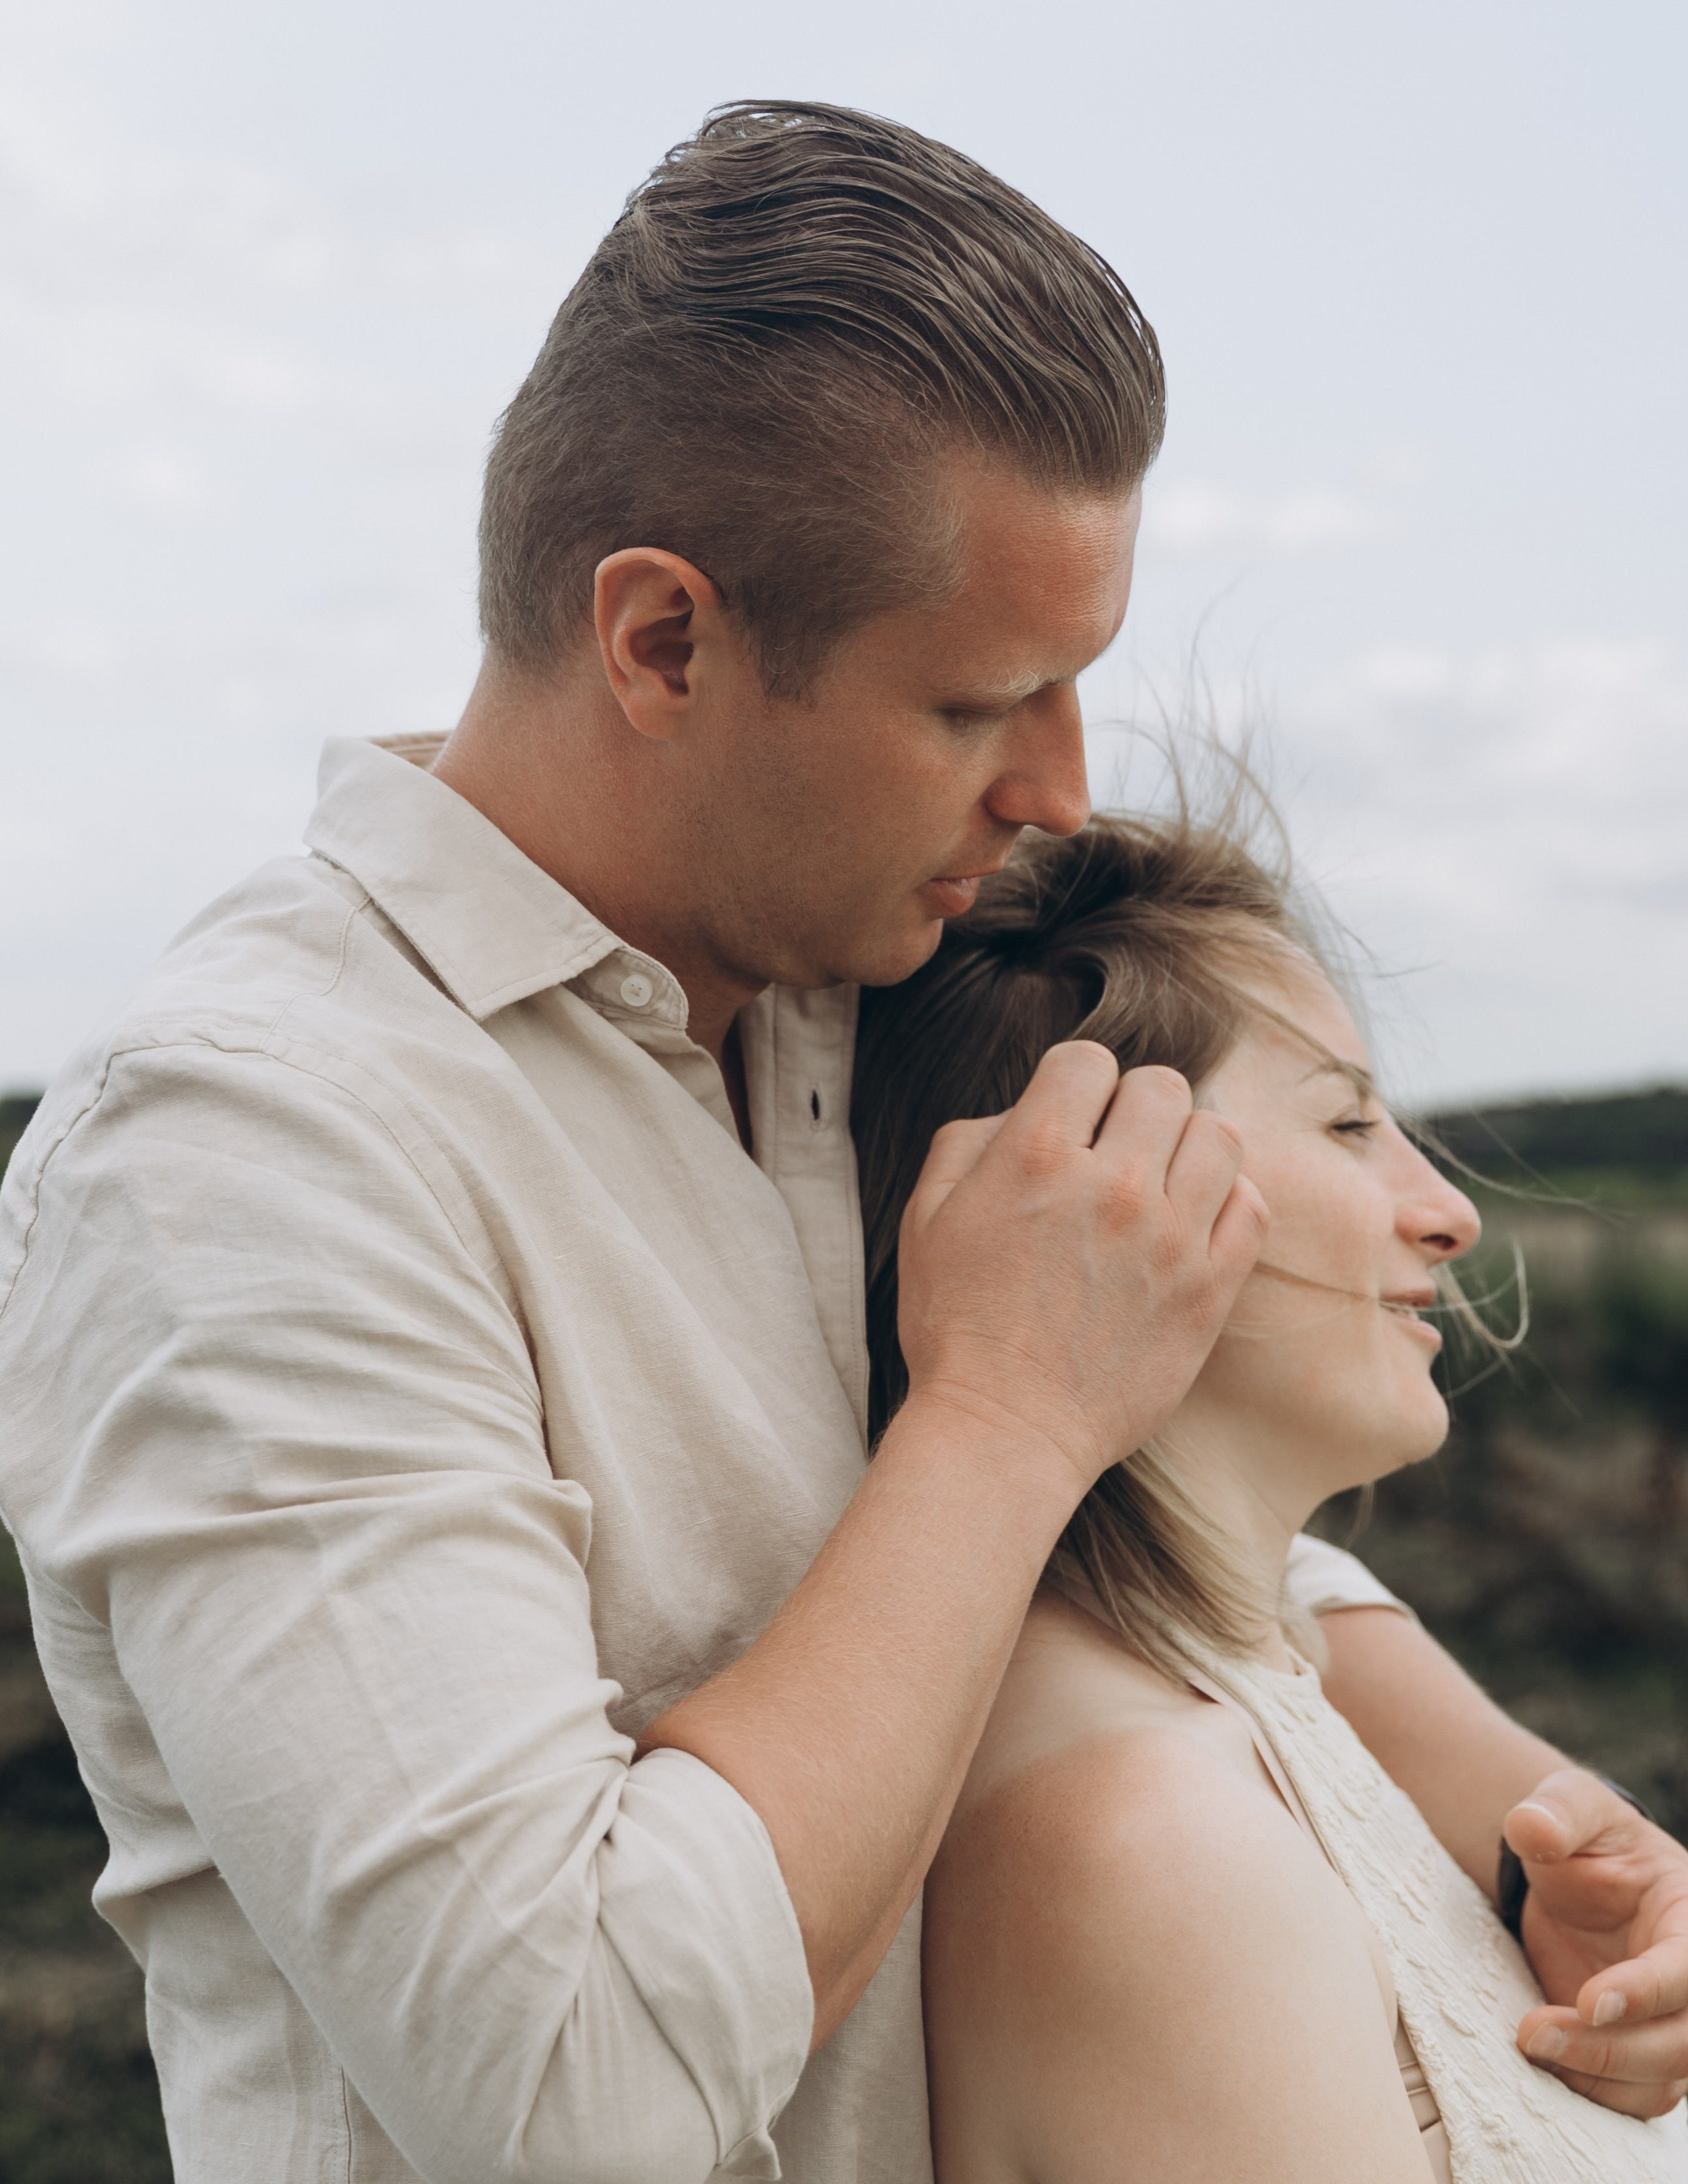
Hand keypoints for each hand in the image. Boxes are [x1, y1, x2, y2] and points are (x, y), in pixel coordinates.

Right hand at [895, 1044, 1266, 1496]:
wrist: (1004, 1431)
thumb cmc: (955, 1328)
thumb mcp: (926, 1218)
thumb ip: (969, 1142)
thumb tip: (1026, 1110)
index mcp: (1035, 1156)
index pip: (1088, 1061)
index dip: (1074, 1084)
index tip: (1068, 1122)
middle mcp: (1111, 1185)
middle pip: (1163, 1087)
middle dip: (1134, 1108)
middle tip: (1113, 1153)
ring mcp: (1170, 1237)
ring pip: (1218, 1135)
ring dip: (1187, 1148)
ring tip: (1160, 1184)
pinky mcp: (1209, 1289)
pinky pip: (1251, 1208)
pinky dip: (1228, 1202)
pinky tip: (1193, 1224)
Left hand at [1508, 1767, 1687, 2118]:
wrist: (1577, 1883)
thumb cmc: (1585, 1840)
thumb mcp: (1570, 1806)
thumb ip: (1556, 1812)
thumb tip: (1530, 1827)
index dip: (1645, 1990)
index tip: (1587, 2001)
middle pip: (1683, 2041)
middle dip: (1612, 2047)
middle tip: (1533, 2032)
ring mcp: (1674, 2025)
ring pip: (1661, 2081)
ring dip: (1595, 2075)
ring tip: (1528, 2043)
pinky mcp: (1645, 2058)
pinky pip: (1635, 2098)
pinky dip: (1591, 2092)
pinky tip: (1542, 2062)